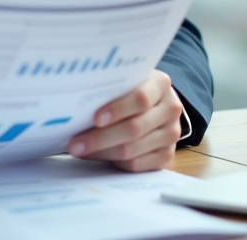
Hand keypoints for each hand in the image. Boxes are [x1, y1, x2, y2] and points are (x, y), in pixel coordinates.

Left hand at [67, 70, 182, 171]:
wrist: (155, 103)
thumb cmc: (130, 90)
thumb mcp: (125, 82)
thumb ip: (110, 89)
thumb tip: (75, 107)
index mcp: (160, 84)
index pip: (140, 98)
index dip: (117, 109)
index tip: (95, 119)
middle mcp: (171, 108)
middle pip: (134, 128)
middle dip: (100, 138)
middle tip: (75, 144)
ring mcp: (171, 133)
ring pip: (132, 150)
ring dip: (102, 152)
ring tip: (80, 150)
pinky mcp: (166, 155)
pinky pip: (136, 165)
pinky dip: (113, 162)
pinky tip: (97, 156)